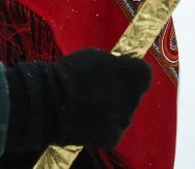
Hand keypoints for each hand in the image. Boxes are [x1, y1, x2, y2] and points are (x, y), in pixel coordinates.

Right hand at [7, 48, 150, 150]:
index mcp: (136, 75)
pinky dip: (101, 128)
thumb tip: (119, 69)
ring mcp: (124, 120)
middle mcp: (135, 99)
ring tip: (87, 106)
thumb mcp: (97, 57)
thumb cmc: (73, 72)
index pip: (143, 73)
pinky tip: (85, 121)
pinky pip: (111, 131)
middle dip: (119, 93)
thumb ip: (115, 65)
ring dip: (110, 111)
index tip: (117, 71)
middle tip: (97, 90)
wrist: (51, 100)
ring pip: (121, 115)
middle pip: (132, 96)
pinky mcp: (112, 138)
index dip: (130, 73)